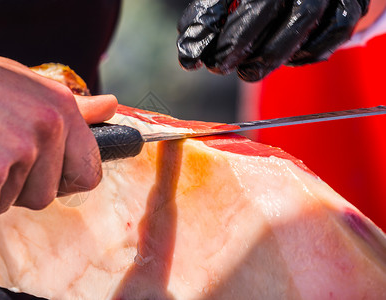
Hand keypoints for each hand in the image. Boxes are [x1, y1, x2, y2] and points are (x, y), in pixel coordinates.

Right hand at [0, 18, 116, 221]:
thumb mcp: (25, 84)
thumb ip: (72, 106)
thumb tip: (110, 107)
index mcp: (62, 108)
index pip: (89, 173)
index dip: (63, 181)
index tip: (40, 172)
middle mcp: (47, 129)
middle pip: (47, 197)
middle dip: (17, 186)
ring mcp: (18, 152)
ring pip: (11, 205)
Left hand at [177, 0, 369, 80]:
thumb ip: (212, 14)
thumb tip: (189, 50)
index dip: (206, 25)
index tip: (190, 58)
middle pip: (264, 6)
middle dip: (236, 43)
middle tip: (219, 67)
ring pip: (300, 22)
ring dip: (269, 55)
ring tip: (247, 72)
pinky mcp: (350, 3)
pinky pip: (332, 32)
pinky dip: (307, 53)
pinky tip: (287, 61)